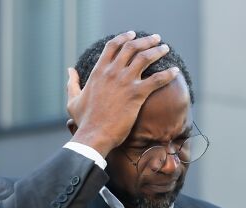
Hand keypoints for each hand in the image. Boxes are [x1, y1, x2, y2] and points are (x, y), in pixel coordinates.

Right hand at [66, 31, 178, 155]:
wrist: (94, 135)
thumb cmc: (84, 121)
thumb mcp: (73, 100)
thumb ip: (73, 83)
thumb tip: (70, 71)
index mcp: (98, 71)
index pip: (113, 46)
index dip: (124, 38)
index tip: (133, 34)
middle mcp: (112, 72)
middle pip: (132, 47)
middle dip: (146, 40)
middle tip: (156, 39)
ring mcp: (125, 82)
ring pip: (145, 58)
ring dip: (157, 50)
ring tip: (165, 48)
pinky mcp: (136, 94)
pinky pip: (157, 79)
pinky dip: (168, 74)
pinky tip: (176, 71)